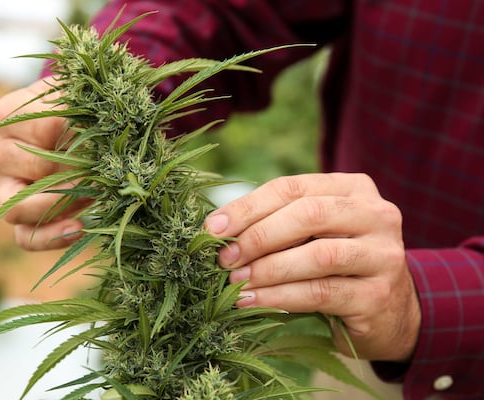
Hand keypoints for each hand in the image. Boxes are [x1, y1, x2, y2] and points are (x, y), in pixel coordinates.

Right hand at [0, 78, 88, 250]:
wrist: (80, 127)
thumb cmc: (77, 107)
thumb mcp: (78, 96)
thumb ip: (78, 107)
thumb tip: (80, 125)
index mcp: (4, 116)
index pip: (43, 129)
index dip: (77, 137)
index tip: (102, 139)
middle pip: (27, 168)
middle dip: (71, 171)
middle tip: (100, 169)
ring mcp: (5, 187)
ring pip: (15, 209)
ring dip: (60, 204)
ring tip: (93, 193)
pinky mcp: (22, 216)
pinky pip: (25, 238)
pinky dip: (52, 237)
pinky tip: (81, 227)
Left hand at [204, 173, 420, 361]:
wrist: (391, 313)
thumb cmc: (337, 266)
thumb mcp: (314, 234)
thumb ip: (278, 223)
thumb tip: (217, 229)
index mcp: (354, 188)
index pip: (292, 188)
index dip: (248, 207)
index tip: (212, 228)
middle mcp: (376, 214)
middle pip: (307, 214)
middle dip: (257, 236)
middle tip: (223, 258)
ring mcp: (383, 254)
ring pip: (317, 255)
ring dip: (267, 269)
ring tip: (235, 281)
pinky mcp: (379, 294)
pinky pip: (321, 292)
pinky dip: (280, 297)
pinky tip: (253, 301)